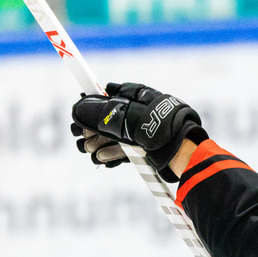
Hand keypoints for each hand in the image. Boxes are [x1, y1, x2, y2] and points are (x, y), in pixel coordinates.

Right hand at [70, 82, 206, 181]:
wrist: (179, 148)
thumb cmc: (155, 125)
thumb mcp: (124, 115)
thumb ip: (99, 112)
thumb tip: (78, 108)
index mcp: (131, 98)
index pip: (103, 99)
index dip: (88, 107)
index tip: (78, 117)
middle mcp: (133, 114)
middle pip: (102, 121)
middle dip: (89, 130)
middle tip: (84, 137)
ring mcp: (136, 133)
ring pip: (109, 138)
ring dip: (96, 144)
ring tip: (92, 150)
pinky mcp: (141, 150)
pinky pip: (120, 151)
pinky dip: (110, 154)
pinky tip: (102, 158)